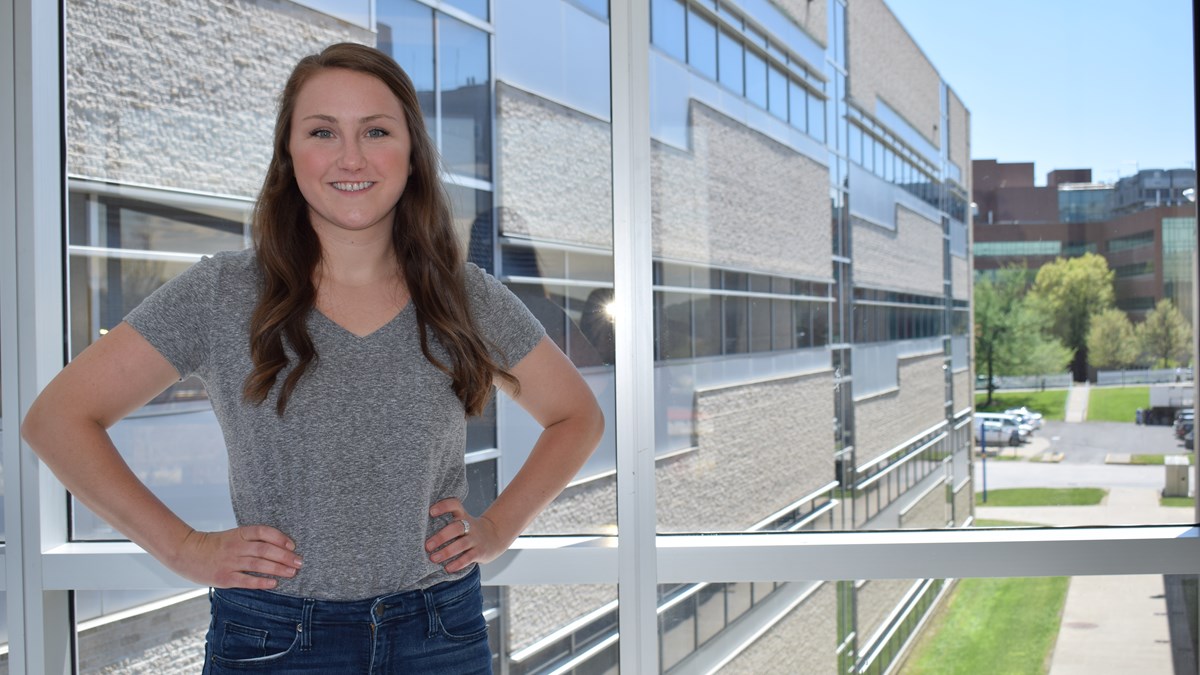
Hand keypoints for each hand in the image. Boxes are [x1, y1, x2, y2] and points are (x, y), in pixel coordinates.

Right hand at [169, 525, 302, 588]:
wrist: (185, 552)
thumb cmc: (214, 545)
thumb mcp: (233, 536)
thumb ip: (252, 540)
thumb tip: (279, 547)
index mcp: (238, 533)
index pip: (263, 532)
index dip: (280, 538)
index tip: (292, 545)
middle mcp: (235, 546)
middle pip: (264, 549)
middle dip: (285, 556)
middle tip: (299, 562)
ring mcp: (229, 562)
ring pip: (258, 564)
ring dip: (278, 569)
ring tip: (292, 573)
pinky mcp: (224, 578)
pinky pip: (246, 580)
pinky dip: (261, 582)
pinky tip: (274, 583)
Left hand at [425, 498, 508, 572]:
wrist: (495, 536)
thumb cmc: (469, 530)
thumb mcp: (461, 520)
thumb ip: (445, 522)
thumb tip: (418, 531)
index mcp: (462, 515)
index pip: (454, 505)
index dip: (443, 506)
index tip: (431, 511)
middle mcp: (469, 526)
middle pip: (456, 527)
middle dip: (441, 537)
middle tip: (427, 546)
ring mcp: (476, 539)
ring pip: (461, 544)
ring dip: (446, 552)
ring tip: (433, 558)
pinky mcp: (480, 552)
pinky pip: (468, 558)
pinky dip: (457, 563)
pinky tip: (448, 568)